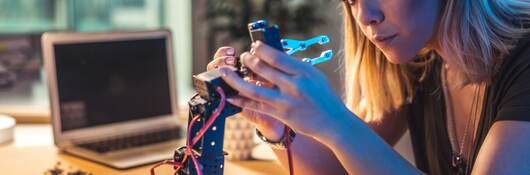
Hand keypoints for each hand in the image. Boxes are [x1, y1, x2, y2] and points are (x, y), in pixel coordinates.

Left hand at [218, 41, 351, 138]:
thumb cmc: (322, 96)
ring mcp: (286, 101)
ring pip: (254, 88)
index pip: (277, 57)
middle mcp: (294, 85)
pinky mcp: (281, 115)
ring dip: (236, 80)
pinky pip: (256, 106)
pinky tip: (230, 96)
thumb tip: (271, 56)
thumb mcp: (313, 75)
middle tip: (242, 57)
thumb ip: (294, 67)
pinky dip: (241, 100)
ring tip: (225, 72)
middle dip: (248, 60)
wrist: (332, 121)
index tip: (254, 47)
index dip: (261, 50)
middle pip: (263, 69)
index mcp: (303, 72)